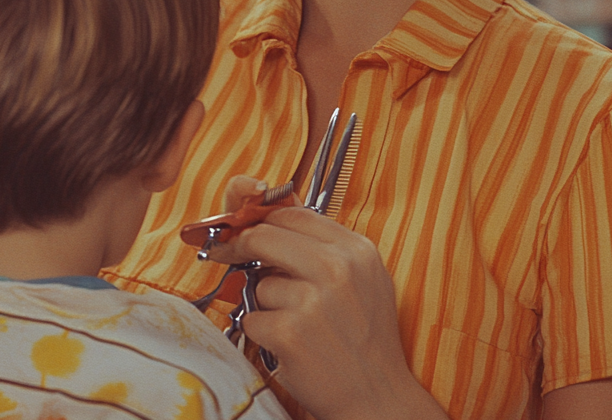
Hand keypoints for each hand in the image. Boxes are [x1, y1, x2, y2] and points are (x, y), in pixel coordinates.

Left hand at [208, 205, 445, 419]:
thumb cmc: (365, 336)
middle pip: (265, 235)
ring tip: (298, 324)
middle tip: (232, 254)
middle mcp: (337, 268)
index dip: (263, 220)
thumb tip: (271, 214)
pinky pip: (252, 318)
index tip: (247, 228)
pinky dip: (264, 334)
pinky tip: (291, 346)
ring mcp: (313, 300)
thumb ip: (324, 245)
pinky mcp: (290, 334)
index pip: (293, 214)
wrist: (378, 397)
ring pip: (259, 283)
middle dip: (242, 245)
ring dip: (267, 304)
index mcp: (356, 249)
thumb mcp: (362, 277)